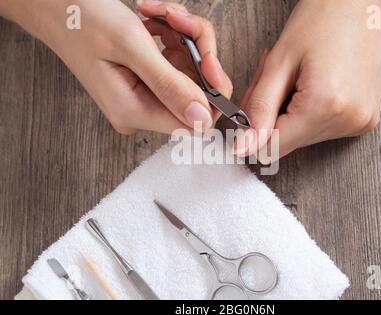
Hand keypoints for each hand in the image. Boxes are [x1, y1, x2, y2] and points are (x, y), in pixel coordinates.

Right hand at [1, 0, 231, 133]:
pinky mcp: (146, 80)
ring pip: (191, 73)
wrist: (55, 4)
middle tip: (178, 20)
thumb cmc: (82, 19)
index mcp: (134, 111)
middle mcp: (141, 110)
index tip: (207, 56)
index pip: (195, 123)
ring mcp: (145, 95)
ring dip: (185, 38)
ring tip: (160, 14)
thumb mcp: (130, 46)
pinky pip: (178, 62)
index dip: (212, 92)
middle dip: (198, 52)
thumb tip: (202, 117)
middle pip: (197, 94)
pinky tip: (154, 20)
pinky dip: (175, 36)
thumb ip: (169, 84)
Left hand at [238, 0, 380, 161]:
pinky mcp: (366, 119)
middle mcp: (348, 121)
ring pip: (304, 136)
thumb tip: (243, 149)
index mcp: (325, 107)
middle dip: (273, 116)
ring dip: (292, 113)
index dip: (254, 130)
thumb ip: (259, 110)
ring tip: (300, 78)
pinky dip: (311, 112)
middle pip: (289, 142)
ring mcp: (361, 122)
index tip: (253, 105)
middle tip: (278, 81)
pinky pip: (324, 128)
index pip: (272, 148)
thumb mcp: (279, 62)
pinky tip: (316, 84)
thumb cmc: (321, 19)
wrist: (362, 0)